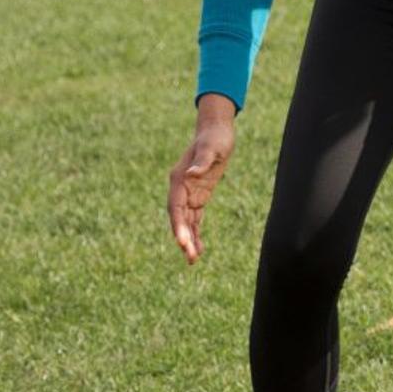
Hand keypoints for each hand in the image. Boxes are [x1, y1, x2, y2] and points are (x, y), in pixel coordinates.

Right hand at [169, 94, 237, 260]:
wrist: (217, 131)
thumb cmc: (214, 138)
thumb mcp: (211, 147)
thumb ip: (202, 161)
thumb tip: (191, 173)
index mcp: (178, 179)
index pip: (175, 207)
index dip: (178, 225)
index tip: (182, 241)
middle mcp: (180, 189)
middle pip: (179, 219)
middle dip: (183, 238)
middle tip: (190, 257)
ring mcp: (188, 194)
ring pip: (186, 222)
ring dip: (189, 240)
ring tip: (193, 260)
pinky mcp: (198, 197)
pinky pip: (195, 219)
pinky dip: (196, 233)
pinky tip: (199, 249)